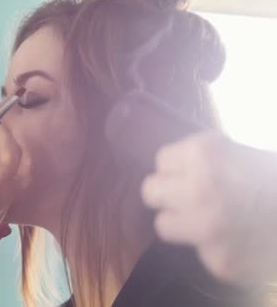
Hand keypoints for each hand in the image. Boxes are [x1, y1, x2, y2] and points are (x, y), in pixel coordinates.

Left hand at [142, 131, 276, 285]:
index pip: (160, 161)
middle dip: (167, 194)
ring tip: (209, 220)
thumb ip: (199, 159)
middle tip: (186, 197)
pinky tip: (237, 240)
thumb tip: (168, 168)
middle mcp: (197, 191)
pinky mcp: (219, 262)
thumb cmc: (273, 177)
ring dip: (182, 223)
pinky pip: (200, 252)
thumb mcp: (236, 152)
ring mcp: (206, 230)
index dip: (177, 167)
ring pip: (163, 225)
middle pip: (150, 192)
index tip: (190, 172)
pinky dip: (215, 247)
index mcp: (203, 156)